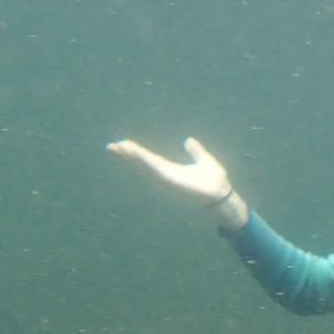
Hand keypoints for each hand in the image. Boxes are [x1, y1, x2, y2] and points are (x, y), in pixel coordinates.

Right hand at [107, 136, 249, 230]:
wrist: (222, 194)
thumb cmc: (214, 181)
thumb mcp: (203, 160)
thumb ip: (195, 151)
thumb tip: (188, 140)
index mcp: (171, 170)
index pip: (149, 160)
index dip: (136, 153)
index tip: (122, 145)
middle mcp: (165, 176)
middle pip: (142, 164)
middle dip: (127, 155)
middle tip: (110, 146)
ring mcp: (167, 179)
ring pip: (145, 166)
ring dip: (132, 156)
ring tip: (118, 147)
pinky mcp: (171, 181)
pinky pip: (155, 169)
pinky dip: (144, 161)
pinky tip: (134, 154)